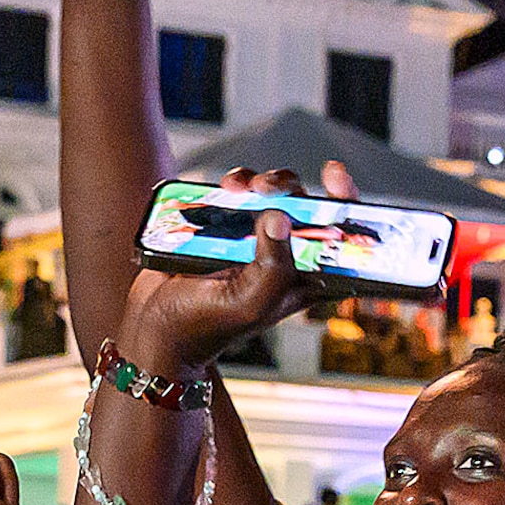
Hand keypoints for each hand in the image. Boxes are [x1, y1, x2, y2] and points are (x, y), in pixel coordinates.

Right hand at [116, 169, 329, 376]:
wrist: (158, 321)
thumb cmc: (207, 323)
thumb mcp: (251, 303)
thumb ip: (273, 266)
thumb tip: (281, 218)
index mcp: (304, 280)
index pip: (340, 243)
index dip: (346, 209)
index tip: (336, 180)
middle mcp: (286, 257)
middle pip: (308, 208)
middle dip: (292, 188)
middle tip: (269, 189)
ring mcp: (258, 239)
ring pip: (275, 194)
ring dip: (263, 181)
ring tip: (243, 189)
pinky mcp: (229, 225)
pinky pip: (242, 192)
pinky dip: (237, 182)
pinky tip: (227, 188)